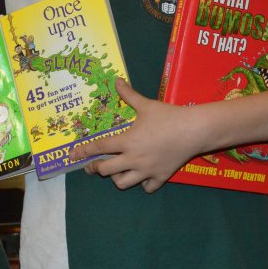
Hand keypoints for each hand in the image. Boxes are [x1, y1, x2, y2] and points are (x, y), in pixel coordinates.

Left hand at [78, 78, 203, 192]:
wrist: (194, 130)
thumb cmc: (168, 116)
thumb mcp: (147, 105)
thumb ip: (129, 95)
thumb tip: (116, 80)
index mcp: (127, 141)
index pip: (99, 147)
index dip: (83, 151)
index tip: (72, 155)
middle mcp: (133, 158)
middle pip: (105, 170)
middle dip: (95, 168)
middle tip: (93, 166)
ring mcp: (147, 170)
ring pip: (123, 183)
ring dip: (117, 178)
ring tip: (117, 171)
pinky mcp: (161, 176)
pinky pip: (147, 188)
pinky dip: (143, 184)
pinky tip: (142, 177)